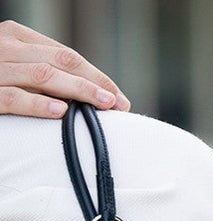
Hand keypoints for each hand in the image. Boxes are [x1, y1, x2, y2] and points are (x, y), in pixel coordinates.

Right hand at [0, 19, 129, 117]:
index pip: (65, 55)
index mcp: (14, 36)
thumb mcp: (14, 63)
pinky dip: (37, 104)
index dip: (96, 76)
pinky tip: (60, 111)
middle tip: (119, 104)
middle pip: (60, 62)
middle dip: (95, 83)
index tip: (119, 97)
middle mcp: (4, 47)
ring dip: (77, 92)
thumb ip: (41, 68)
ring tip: (102, 106)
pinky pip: (11, 97)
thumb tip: (86, 92)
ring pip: (42, 76)